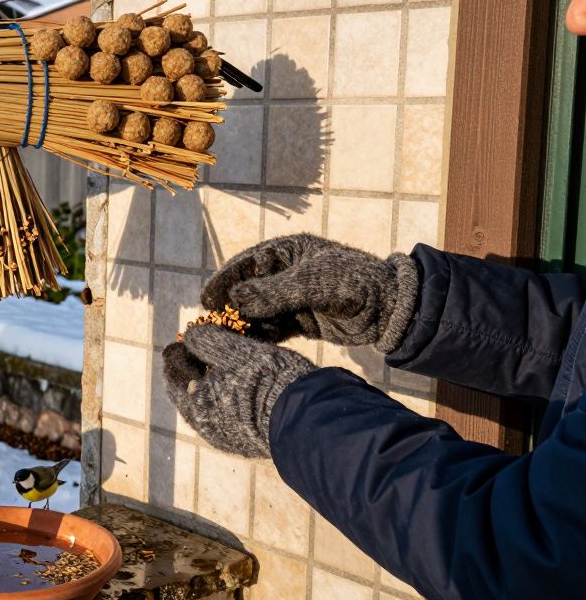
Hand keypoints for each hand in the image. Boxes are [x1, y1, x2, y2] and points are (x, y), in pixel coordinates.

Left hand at [162, 324, 314, 458]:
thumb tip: (190, 334)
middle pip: (191, 391)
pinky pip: (230, 416)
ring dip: (213, 382)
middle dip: (195, 367)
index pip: (173, 374)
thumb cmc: (270, 381)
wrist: (311, 420)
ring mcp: (230, 438)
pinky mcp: (250, 442)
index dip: (178, 352)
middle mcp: (208, 428)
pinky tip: (242, 383)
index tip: (185, 338)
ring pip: (212, 403)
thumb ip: (207, 340)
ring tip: (225, 361)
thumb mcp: (237, 351)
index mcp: (196, 407)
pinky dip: (229, 397)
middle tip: (204, 346)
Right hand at [201, 234, 418, 352]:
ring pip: (258, 312)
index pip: (247, 264)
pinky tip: (246, 347)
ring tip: (225, 339)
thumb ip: (274, 292)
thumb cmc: (356, 283)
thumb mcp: (314, 282)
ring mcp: (292, 298)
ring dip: (243, 324)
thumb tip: (234, 299)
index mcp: (288, 252)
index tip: (205, 299)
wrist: (393, 309)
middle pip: (248, 290)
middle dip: (230, 307)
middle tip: (210, 324)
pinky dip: (260, 337)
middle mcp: (286, 273)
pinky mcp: (300, 321)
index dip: (225, 281)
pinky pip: (272, 328)